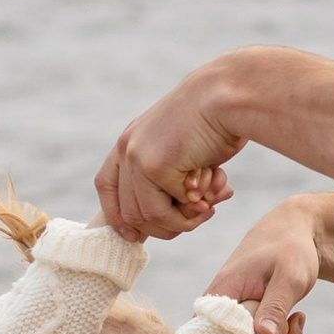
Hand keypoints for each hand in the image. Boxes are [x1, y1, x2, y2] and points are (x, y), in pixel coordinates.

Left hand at [96, 68, 244, 241]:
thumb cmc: (214, 123)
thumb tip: (182, 210)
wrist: (226, 96)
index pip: (106, 186)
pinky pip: (169, 210)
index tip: (134, 236)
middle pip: (128, 212)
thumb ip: (170, 176)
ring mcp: (137, 157)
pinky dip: (193, 210)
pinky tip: (213, 192)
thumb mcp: (182, 149)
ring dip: (182, 221)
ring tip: (209, 207)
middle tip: (196, 218)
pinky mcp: (154, 166)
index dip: (117, 215)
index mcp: (129, 141)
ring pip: (149, 215)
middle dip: (163, 226)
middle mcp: (126, 149)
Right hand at [209, 196, 323, 333]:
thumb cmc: (290, 247)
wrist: (297, 230)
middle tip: (291, 331)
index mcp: (221, 291)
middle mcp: (221, 304)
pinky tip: (296, 318)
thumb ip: (275, 307)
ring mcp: (235, 310)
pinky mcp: (248, 314)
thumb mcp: (289, 277)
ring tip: (296, 319)